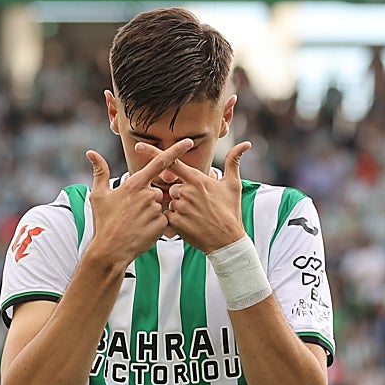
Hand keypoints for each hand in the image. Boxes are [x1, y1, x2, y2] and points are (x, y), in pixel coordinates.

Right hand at [85, 138, 194, 267]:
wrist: (110, 250)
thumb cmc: (103, 222)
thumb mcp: (99, 195)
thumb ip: (100, 171)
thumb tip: (91, 153)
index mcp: (135, 184)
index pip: (160, 162)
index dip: (176, 150)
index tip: (189, 142)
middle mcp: (147, 194)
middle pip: (157, 190)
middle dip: (148, 199)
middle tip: (132, 212)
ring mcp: (155, 210)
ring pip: (160, 205)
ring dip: (151, 211)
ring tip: (136, 223)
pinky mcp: (161, 224)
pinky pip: (163, 219)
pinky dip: (155, 224)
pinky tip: (142, 230)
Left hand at [135, 140, 250, 253]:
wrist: (228, 241)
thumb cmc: (230, 212)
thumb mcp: (233, 185)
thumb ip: (234, 162)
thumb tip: (246, 144)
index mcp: (197, 179)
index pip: (172, 163)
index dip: (154, 153)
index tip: (139, 147)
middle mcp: (187, 192)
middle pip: (171, 187)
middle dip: (180, 195)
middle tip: (198, 206)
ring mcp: (180, 207)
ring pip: (170, 202)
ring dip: (178, 208)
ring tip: (195, 216)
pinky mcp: (176, 222)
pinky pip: (168, 216)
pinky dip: (175, 220)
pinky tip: (189, 224)